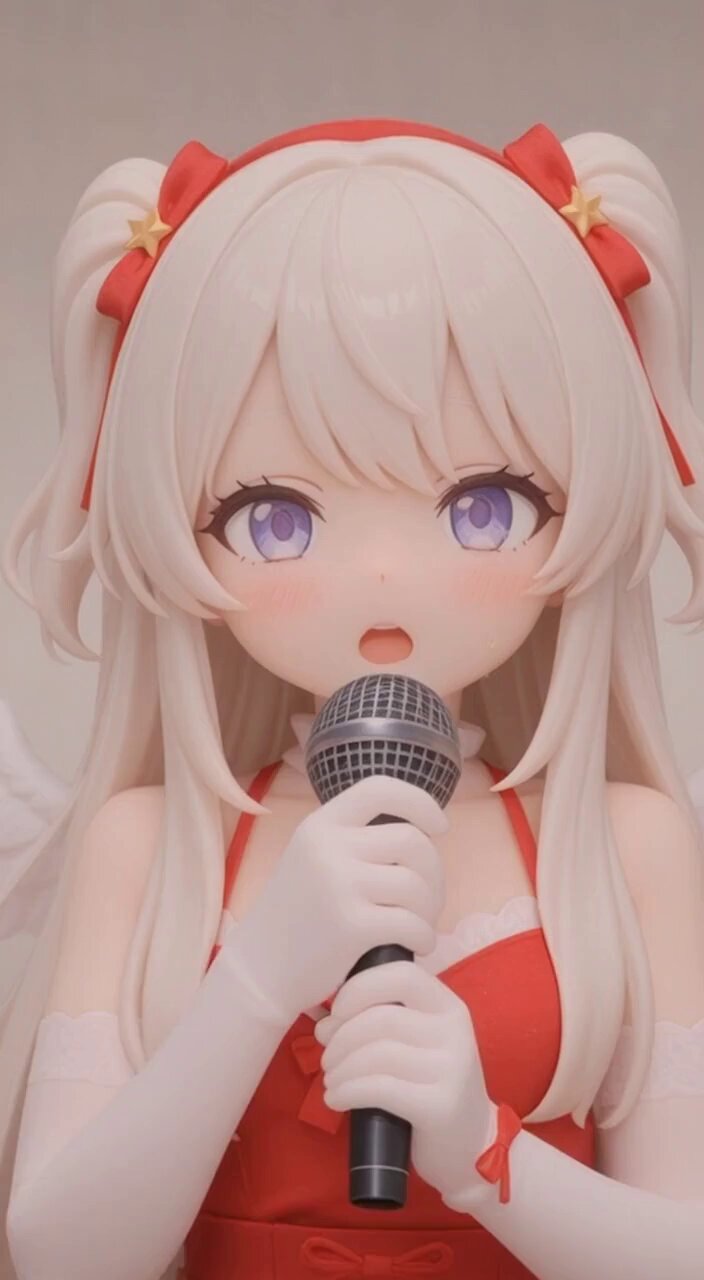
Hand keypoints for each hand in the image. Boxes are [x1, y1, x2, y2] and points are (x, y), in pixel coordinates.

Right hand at [225, 776, 447, 1022]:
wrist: (259, 971)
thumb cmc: (297, 917)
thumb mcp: (312, 861)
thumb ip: (354, 842)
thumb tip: (419, 834)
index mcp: (320, 826)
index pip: (380, 788)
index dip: (420, 802)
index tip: (440, 826)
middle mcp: (328, 847)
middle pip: (411, 841)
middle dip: (433, 871)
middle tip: (428, 899)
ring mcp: (339, 885)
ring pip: (416, 884)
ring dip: (430, 909)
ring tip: (420, 926)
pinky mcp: (351, 925)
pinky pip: (412, 923)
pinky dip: (424, 937)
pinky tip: (417, 946)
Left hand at [315, 960, 496, 1206]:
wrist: (471, 1146)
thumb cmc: (431, 1087)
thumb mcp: (417, 1044)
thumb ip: (380, 1023)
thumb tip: (324, 1024)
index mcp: (448, 1007)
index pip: (403, 975)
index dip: (360, 987)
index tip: (336, 1012)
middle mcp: (455, 1031)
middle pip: (381, 1018)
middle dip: (341, 1038)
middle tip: (326, 1059)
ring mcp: (452, 1068)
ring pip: (377, 1054)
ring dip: (341, 1068)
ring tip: (331, 1081)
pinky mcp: (440, 1106)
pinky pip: (380, 1089)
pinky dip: (347, 1091)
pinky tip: (336, 1099)